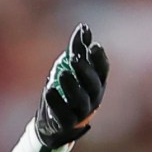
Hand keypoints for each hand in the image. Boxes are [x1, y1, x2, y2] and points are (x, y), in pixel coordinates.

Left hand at [32, 25, 109, 151]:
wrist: (54, 122)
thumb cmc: (66, 88)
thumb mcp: (71, 67)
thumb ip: (77, 48)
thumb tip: (83, 27)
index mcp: (97, 82)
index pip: (102, 70)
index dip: (99, 59)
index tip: (94, 46)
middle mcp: (93, 98)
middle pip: (93, 85)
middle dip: (85, 71)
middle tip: (75, 58)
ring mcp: (81, 113)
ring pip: (80, 100)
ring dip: (72, 86)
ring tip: (62, 73)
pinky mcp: (66, 124)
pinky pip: (63, 114)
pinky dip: (56, 102)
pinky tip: (48, 89)